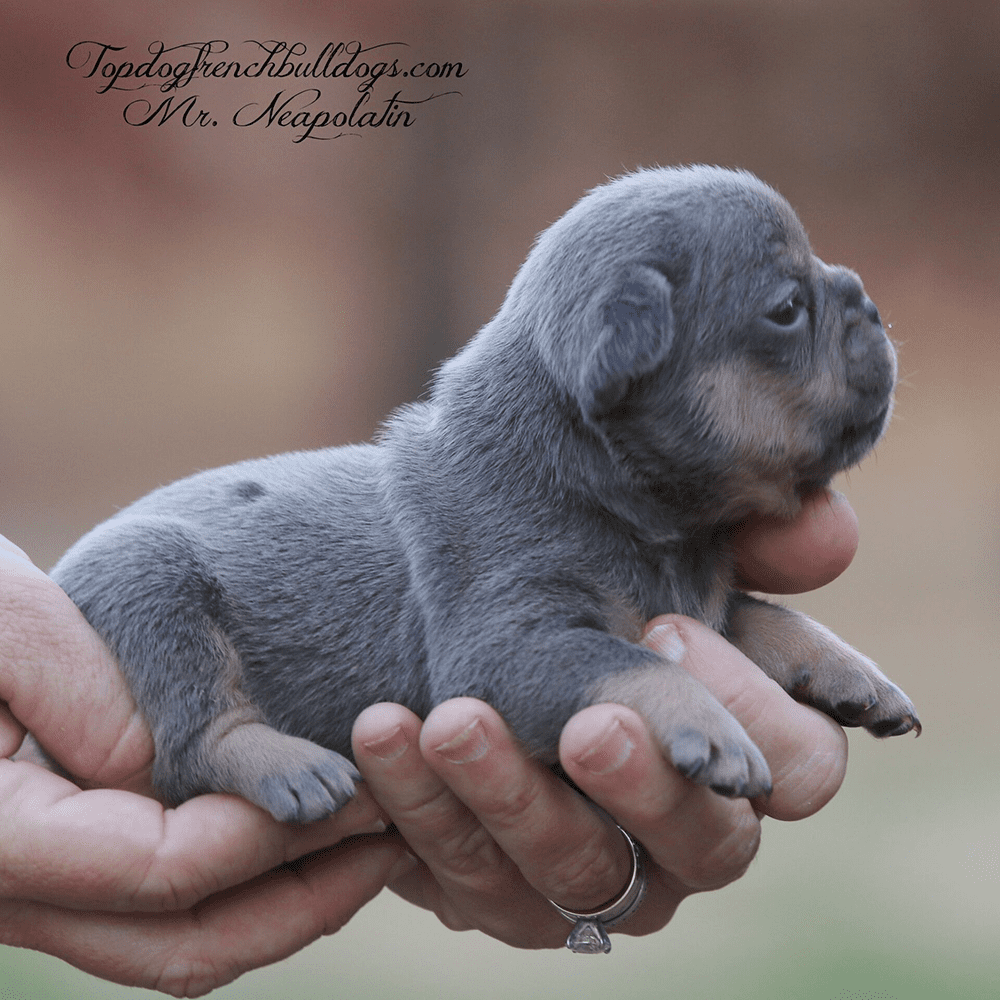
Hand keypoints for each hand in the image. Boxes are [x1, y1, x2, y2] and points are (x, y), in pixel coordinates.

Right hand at [0, 536, 408, 996]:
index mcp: (3, 842)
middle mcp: (25, 895)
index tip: (350, 787)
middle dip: (308, 896)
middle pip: (188, 941)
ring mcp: (55, 894)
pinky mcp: (83, 872)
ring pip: (186, 941)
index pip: (163, 868)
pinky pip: (173, 908)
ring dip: (293, 902)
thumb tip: (192, 765)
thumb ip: (89, 697)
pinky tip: (314, 836)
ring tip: (378, 843)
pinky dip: (252, 883)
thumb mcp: (9, 631)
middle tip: (396, 836)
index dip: (269, 832)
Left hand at [352, 489, 854, 946]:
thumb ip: (742, 544)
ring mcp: (599, 877)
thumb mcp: (662, 560)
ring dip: (512, 794)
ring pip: (577, 872)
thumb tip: (824, 533)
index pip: (803, 767)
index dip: (747, 710)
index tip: (665, 623)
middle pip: (709, 846)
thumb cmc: (586, 593)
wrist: (466, 625)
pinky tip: (385, 731)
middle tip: (589, 725)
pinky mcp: (505, 895)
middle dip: (648, 785)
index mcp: (748, 752)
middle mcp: (690, 833)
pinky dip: (424, 804)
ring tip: (453, 720)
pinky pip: (467, 872)